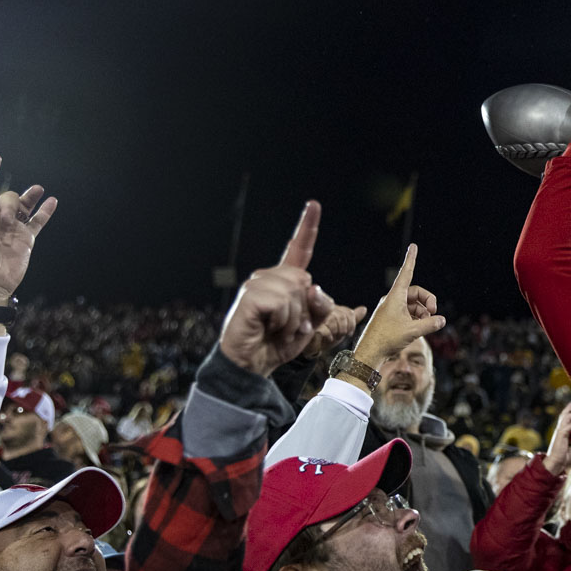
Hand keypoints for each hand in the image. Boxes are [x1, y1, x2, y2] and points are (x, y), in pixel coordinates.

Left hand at [0, 155, 57, 306]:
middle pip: (6, 198)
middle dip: (9, 202)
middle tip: (6, 219)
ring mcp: (12, 228)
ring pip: (24, 206)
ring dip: (30, 197)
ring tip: (38, 190)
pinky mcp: (26, 239)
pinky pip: (38, 222)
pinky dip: (45, 212)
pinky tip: (52, 201)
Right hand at [218, 202, 333, 376]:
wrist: (254, 365)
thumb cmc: (279, 344)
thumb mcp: (311, 324)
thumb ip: (320, 304)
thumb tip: (313, 287)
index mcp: (284, 281)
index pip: (298, 250)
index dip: (307, 227)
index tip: (314, 204)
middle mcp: (268, 277)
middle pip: (306, 279)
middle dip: (307, 309)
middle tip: (292, 327)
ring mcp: (256, 284)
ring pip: (295, 291)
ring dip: (295, 318)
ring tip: (279, 329)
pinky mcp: (249, 296)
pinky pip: (282, 301)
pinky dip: (283, 320)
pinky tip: (269, 327)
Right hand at [300, 302, 369, 358]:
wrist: (312, 347)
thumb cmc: (326, 336)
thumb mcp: (341, 327)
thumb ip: (351, 318)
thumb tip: (364, 309)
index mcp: (331, 306)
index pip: (348, 312)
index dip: (351, 324)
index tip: (349, 332)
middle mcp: (322, 307)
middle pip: (342, 316)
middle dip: (344, 329)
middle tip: (341, 335)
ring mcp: (315, 315)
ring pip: (334, 321)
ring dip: (337, 333)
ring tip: (333, 337)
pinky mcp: (310, 325)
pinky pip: (326, 329)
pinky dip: (329, 336)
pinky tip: (328, 339)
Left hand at [352, 244, 445, 366]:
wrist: (369, 354)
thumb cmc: (387, 340)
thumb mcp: (412, 331)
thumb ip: (430, 324)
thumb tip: (442, 320)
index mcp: (395, 297)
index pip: (406, 273)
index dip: (411, 259)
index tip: (413, 246)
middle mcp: (393, 300)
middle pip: (416, 293)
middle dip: (428, 301)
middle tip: (434, 313)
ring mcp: (392, 309)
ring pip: (414, 304)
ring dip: (423, 312)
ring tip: (427, 325)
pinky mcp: (391, 319)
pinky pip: (409, 313)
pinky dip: (417, 318)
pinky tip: (421, 328)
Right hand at [542, 398, 570, 474]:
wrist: (557, 464)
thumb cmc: (566, 456)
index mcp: (562, 430)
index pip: (565, 416)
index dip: (569, 408)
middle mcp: (560, 429)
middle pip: (564, 413)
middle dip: (570, 406)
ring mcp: (559, 431)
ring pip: (566, 417)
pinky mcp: (561, 435)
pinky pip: (570, 427)